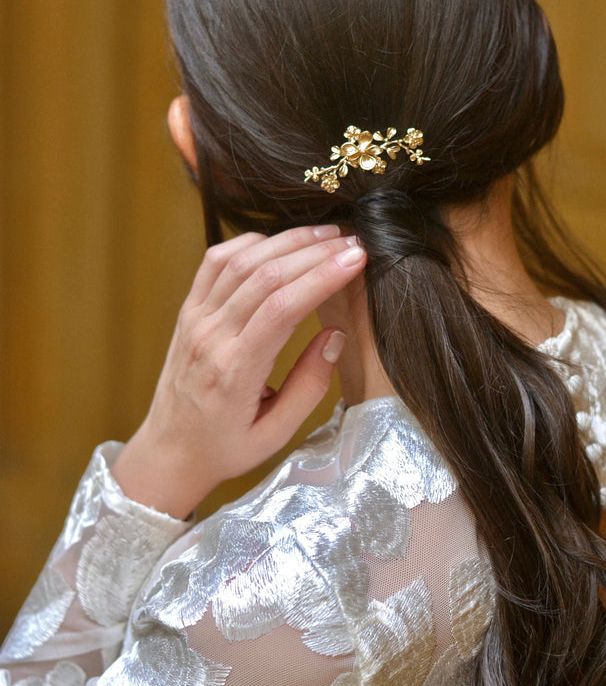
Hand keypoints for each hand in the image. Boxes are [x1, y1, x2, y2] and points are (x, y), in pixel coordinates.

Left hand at [112, 226, 365, 517]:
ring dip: (287, 240)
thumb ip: (309, 386)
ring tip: (326, 235)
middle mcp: (210, 337)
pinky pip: (215, 262)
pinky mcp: (188, 311)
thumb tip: (335, 335)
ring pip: (241, 260)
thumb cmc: (225, 447)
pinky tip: (280, 242)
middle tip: (352, 241)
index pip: (281, 307)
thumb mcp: (275, 435)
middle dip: (314, 251)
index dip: (322, 275)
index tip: (356, 258)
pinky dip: (250, 242)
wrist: (169, 451)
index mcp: (234, 372)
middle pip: (265, 275)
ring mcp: (195, 320)